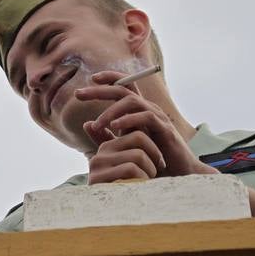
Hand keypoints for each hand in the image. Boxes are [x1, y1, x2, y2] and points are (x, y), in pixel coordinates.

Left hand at [75, 75, 215, 182]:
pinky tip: (115, 127)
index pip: (124, 86)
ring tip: (97, 124)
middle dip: (99, 90)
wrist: (176, 176)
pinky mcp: (164, 129)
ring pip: (132, 101)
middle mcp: (148, 109)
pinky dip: (128, 119)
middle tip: (78, 94)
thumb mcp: (122, 148)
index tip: (90, 80)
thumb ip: (104, 138)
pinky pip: (145, 116)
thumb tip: (86, 124)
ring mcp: (157, 117)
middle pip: (123, 89)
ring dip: (111, 110)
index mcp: (138, 111)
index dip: (109, 78)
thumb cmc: (149, 162)